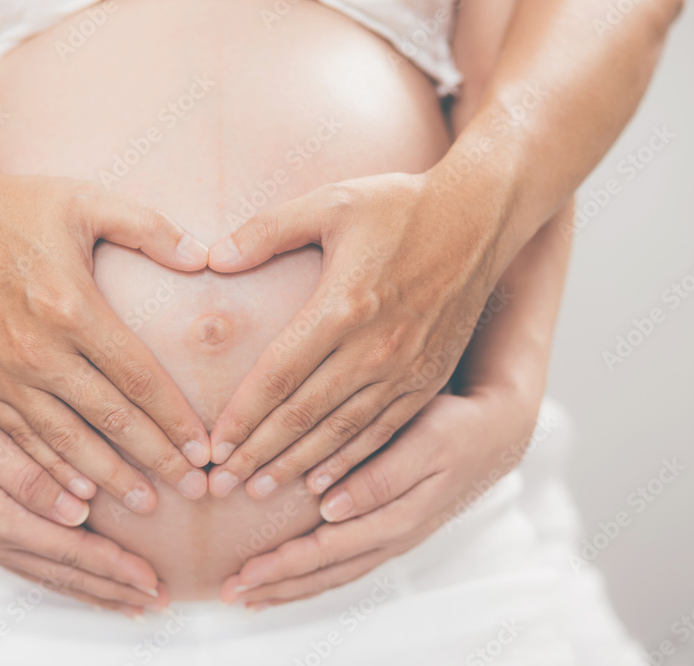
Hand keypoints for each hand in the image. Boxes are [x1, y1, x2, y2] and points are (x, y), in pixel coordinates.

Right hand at [0, 164, 211, 509]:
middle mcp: (36, 350)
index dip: (175, 417)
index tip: (204, 447)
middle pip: (110, 419)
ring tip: (145, 505)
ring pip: (66, 441)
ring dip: (109, 477)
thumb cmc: (16, 206)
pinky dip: (52, 471)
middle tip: (193, 488)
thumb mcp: (87, 201)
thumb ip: (150, 229)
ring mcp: (1, 373)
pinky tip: (78, 496)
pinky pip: (21, 440)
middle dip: (156, 458)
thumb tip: (205, 257)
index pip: (138, 377)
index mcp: (71, 305)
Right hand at [0, 380, 168, 616]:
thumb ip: (29, 476)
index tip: (151, 577)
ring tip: (134, 605)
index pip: (67, 550)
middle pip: (63, 573)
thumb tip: (76, 512)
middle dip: (114, 589)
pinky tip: (88, 587)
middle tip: (158, 601)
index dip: (112, 566)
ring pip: (49, 577)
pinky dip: (67, 582)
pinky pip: (33, 569)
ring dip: (94, 592)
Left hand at [205, 172, 503, 498]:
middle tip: (220, 485)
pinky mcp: (428, 378)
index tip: (213, 446)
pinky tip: (322, 484)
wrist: (481, 216)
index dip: (242, 416)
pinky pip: (382, 431)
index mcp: (342, 305)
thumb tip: (212, 258)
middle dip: (257, 454)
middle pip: (303, 415)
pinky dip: (348, 461)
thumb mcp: (331, 202)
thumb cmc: (399, 205)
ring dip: (296, 466)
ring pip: (340, 432)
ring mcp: (406, 368)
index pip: (278, 376)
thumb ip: (267, 230)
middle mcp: (374, 347)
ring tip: (259, 492)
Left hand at [220, 388, 538, 607]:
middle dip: (276, 585)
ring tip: (252, 596)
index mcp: (396, 518)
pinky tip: (292, 576)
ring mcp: (393, 537)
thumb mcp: (424, 444)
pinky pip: (347, 562)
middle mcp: (392, 537)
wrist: (496, 432)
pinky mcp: (391, 528)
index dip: (284, 564)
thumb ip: (380, 478)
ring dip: (292, 586)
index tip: (243, 573)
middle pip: (326, 572)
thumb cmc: (456, 430)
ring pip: (336, 573)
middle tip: (230, 592)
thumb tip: (333, 508)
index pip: (328, 550)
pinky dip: (315, 574)